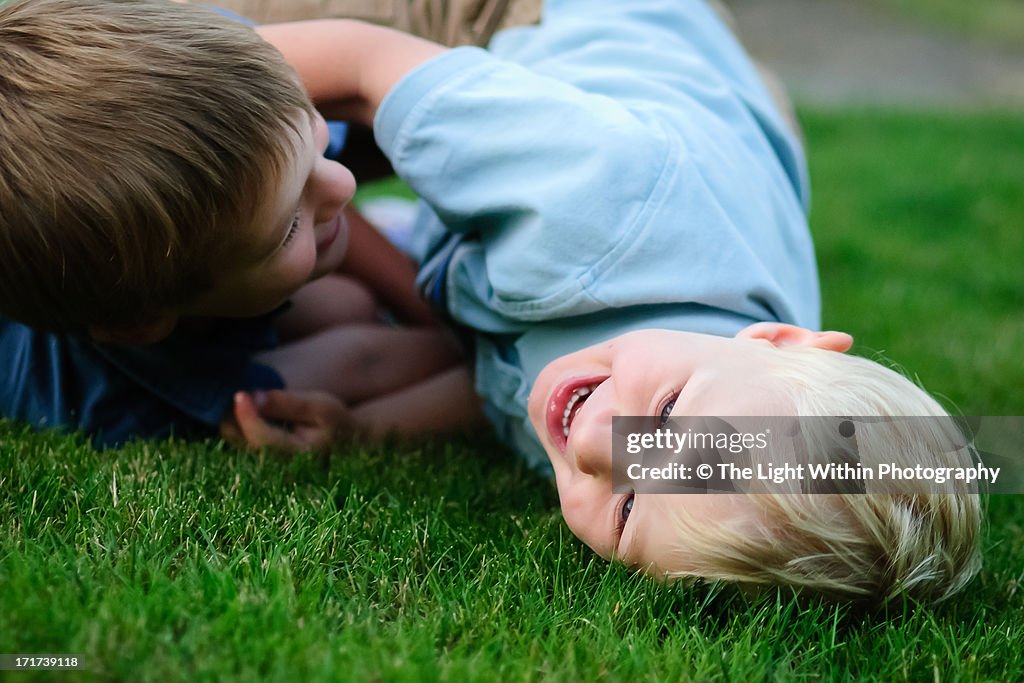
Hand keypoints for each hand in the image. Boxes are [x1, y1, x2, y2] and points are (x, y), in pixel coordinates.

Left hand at [221, 389, 351, 452]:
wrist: (344, 439)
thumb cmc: (335, 420)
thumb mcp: (321, 406)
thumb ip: (289, 402)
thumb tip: (255, 397)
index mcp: (296, 454)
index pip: (261, 438)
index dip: (247, 415)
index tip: (241, 393)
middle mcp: (275, 464)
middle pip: (239, 439)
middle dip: (234, 413)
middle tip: (242, 390)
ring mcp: (264, 461)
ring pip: (233, 437)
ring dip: (233, 415)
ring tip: (245, 396)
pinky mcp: (258, 454)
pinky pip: (235, 435)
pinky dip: (237, 418)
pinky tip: (250, 405)